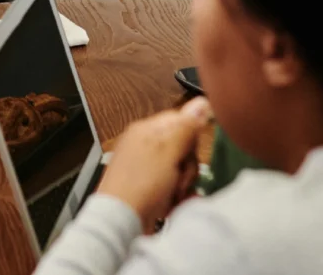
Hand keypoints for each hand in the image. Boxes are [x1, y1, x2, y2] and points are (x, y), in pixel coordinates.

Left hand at [96, 97, 212, 232]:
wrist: (121, 220)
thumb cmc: (140, 185)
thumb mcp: (168, 152)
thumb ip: (186, 127)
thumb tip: (202, 102)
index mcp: (145, 130)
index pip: (180, 121)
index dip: (191, 138)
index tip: (189, 153)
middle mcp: (143, 145)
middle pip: (183, 147)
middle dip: (187, 167)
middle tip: (179, 178)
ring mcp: (144, 167)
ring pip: (180, 169)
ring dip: (183, 184)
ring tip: (173, 195)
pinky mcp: (147, 186)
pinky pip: (171, 185)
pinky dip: (175, 196)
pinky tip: (171, 204)